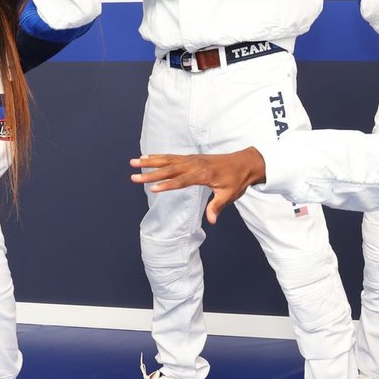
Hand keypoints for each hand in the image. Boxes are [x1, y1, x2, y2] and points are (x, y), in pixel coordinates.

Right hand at [130, 148, 266, 223]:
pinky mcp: (192, 158)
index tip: (152, 188)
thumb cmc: (237, 180)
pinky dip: (159, 157)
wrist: (245, 162)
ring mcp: (193, 159)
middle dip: (150, 173)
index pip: (181, 181)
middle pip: (169, 169)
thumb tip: (212, 221)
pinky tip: (147, 157)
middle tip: (133, 177)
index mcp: (204, 174)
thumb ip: (217, 206)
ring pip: (168, 160)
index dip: (166, 185)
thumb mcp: (230, 195)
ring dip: (150, 161)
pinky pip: (172, 157)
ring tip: (133, 162)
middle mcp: (195, 164)